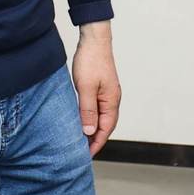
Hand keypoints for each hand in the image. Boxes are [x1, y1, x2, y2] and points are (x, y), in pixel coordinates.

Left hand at [72, 23, 119, 154]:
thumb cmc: (91, 60)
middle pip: (106, 126)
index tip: (86, 155)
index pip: (105, 129)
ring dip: (93, 129)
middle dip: (95, 140)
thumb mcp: (86, 88)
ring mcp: (107, 93)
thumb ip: (88, 110)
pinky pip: (97, 108)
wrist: (94, 39)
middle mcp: (112, 99)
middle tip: (82, 152)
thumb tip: (90, 131)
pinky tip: (81, 120)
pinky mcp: (101, 88)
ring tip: (81, 140)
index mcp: (111, 101)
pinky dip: (90, 118)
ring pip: (101, 117)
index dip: (96, 143)